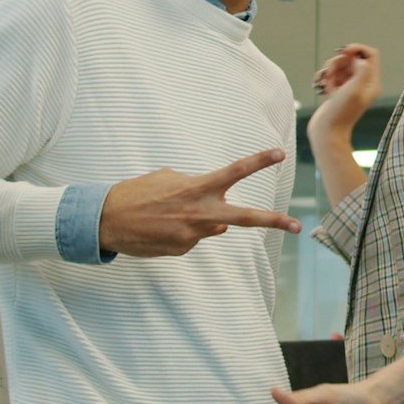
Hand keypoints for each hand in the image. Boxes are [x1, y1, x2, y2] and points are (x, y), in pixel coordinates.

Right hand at [98, 148, 300, 256]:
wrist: (105, 220)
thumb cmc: (136, 194)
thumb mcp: (167, 180)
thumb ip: (196, 191)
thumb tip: (220, 221)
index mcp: (196, 187)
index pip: (234, 171)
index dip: (258, 161)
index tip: (279, 154)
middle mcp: (199, 212)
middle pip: (244, 216)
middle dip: (273, 221)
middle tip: (298, 226)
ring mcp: (192, 234)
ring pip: (210, 227)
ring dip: (195, 220)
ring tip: (163, 214)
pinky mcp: (181, 250)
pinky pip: (190, 238)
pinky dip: (179, 232)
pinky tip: (158, 228)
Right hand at [309, 44, 381, 130]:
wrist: (326, 132)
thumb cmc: (341, 113)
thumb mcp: (355, 90)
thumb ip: (362, 70)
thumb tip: (358, 60)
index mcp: (372, 83)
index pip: (371, 55)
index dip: (357, 49)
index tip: (343, 52)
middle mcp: (363, 84)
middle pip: (352, 59)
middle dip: (339, 61)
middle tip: (330, 72)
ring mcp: (350, 87)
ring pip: (340, 66)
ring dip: (330, 70)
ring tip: (325, 82)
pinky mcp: (337, 91)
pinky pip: (331, 75)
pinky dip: (325, 77)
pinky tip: (321, 86)